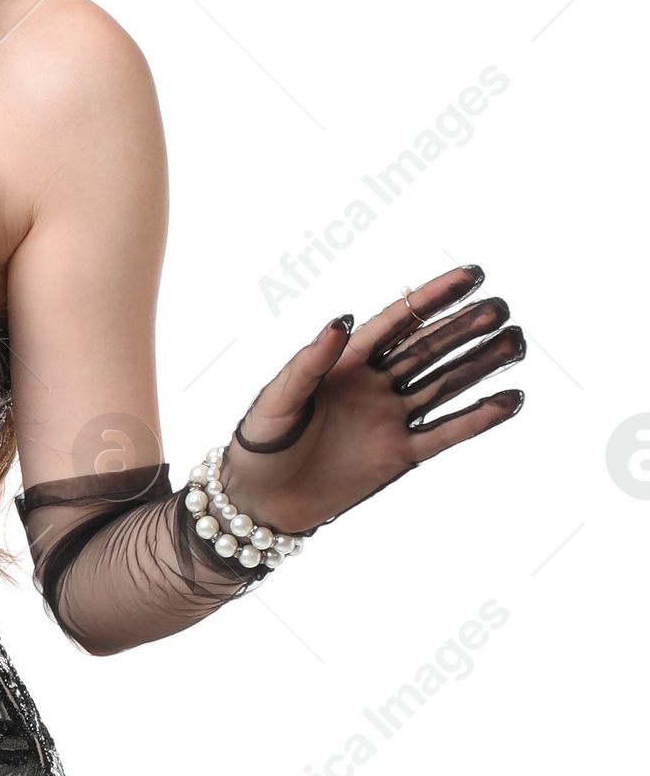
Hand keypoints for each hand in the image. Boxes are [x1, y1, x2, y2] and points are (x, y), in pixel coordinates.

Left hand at [216, 264, 525, 535]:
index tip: (471, 274)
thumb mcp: (278, 398)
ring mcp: (388, 419)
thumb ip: (309, 363)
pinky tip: (509, 398)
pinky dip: (478, 419)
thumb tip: (339, 322)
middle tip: (501, 308)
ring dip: (478, 364)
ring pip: (443, 385)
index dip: (432, 297)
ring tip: (515, 342)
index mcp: (343, 362)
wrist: (261, 501)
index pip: (396, 321)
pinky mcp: (398, 456)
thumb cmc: (260, 442)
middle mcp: (372, 385)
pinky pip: (445, 434)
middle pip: (427, 349)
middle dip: (464, 327)